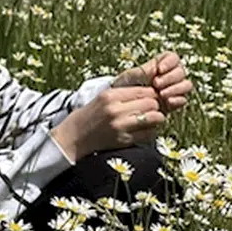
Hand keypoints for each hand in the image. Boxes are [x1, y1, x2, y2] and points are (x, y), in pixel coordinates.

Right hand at [49, 87, 163, 160]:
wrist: (74, 136)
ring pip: (153, 118)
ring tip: (152, 120)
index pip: (144, 90)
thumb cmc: (90, 116)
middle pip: (152, 103)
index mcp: (111, 96)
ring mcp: (120, 126)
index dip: (152, 94)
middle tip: (153, 110)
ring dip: (156, 119)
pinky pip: (148, 134)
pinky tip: (145, 131)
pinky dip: (151, 132)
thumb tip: (149, 92)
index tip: (151, 98)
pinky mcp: (123, 140)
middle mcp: (116, 109)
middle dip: (156, 106)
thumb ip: (124, 94)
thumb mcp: (103, 98)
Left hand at [112, 51, 191, 113]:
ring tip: (162, 94)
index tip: (159, 69)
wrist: (122, 106)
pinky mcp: (174, 103)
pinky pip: (183, 100)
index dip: (170, 62)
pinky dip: (177, 100)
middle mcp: (171, 76)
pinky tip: (168, 102)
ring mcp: (174, 90)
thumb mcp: (130, 76)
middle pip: (181, 71)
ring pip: (186, 85)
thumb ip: (144, 71)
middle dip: (170, 77)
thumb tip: (156, 70)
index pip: (173, 58)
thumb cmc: (125, 87)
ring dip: (176, 88)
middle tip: (156, 84)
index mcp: (161, 65)